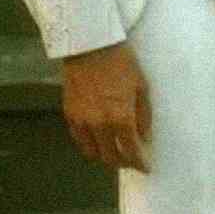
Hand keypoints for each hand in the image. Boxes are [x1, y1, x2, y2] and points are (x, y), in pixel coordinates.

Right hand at [61, 41, 151, 170]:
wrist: (91, 46)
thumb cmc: (121, 63)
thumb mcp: (141, 87)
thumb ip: (143, 116)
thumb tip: (144, 138)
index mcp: (121, 118)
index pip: (130, 152)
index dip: (139, 163)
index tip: (145, 167)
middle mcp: (99, 125)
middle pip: (110, 157)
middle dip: (123, 162)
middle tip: (131, 159)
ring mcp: (82, 121)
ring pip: (92, 152)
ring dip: (105, 155)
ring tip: (114, 150)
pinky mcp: (69, 114)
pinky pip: (79, 139)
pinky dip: (90, 144)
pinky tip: (98, 138)